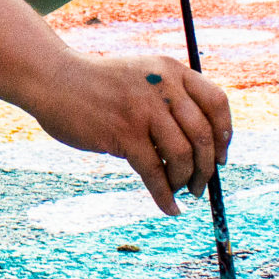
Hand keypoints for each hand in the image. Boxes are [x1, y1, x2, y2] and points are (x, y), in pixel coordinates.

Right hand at [28, 51, 233, 211]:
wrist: (54, 79)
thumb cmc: (98, 85)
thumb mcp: (141, 77)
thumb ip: (169, 98)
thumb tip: (200, 149)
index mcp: (171, 70)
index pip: (217, 103)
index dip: (225, 135)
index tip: (221, 157)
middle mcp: (162, 86)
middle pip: (203, 134)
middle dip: (207, 167)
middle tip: (201, 186)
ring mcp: (143, 109)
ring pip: (182, 155)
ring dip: (187, 181)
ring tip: (181, 192)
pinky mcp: (123, 132)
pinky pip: (154, 172)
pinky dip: (165, 196)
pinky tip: (169, 208)